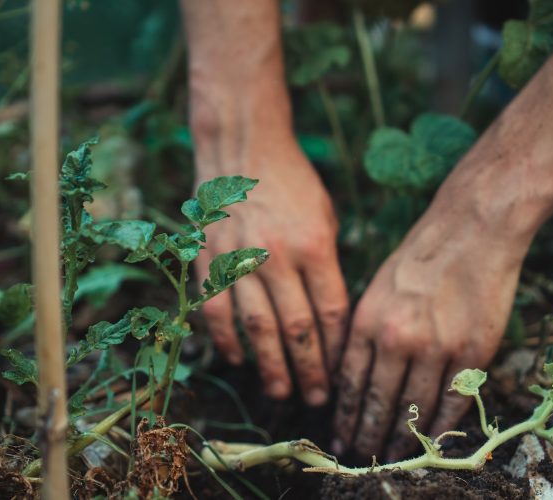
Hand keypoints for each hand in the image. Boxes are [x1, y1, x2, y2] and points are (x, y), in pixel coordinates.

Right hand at [195, 139, 348, 405]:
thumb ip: (328, 266)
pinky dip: (227, 340)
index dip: (337, 349)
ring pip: (257, 328)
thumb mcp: (326, 217)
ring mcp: (239, 259)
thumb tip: (331, 318)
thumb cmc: (293, 184)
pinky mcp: (209, 259)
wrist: (243, 148)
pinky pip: (217, 310)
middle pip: (297, 329)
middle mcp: (277, 256)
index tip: (342, 374)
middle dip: (309, 370)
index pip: (330, 312)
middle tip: (316, 401)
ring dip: (269, 366)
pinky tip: (238, 360)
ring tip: (281, 392)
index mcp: (315, 245)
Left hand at [332, 174, 528, 460]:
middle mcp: (397, 338)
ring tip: (393, 455)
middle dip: (367, 435)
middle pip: (378, 403)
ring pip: (414, 409)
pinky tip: (431, 441)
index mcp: (367, 320)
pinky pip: (453, 402)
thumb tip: (353, 376)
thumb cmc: (421, 254)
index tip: (339, 437)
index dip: (344, 417)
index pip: (350, 383)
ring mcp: (436, 347)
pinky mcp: (472, 352)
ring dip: (402, 438)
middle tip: (361, 456)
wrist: (472, 229)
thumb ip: (364, 331)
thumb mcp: (377, 287)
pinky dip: (441, 427)